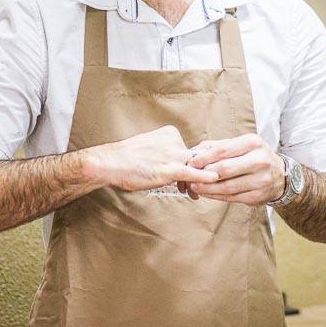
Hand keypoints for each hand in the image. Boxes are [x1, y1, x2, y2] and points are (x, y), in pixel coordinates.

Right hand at [85, 125, 218, 191]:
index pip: (186, 149)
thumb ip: (164, 152)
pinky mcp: (171, 169)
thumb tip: (173, 164)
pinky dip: (204, 176)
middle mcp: (175, 142)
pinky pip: (193, 173)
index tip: (184, 174)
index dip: (187, 163)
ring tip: (192, 193)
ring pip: (193, 167)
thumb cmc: (127, 158)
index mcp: (170, 133)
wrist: (111, 162)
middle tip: (191, 188)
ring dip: (196, 181)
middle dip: (194, 173)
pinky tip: (214, 179)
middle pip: (192, 158)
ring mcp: (174, 154)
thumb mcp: (150, 147)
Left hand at [182, 134, 285, 205]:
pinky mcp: (258, 196)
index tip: (191, 163)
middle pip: (225, 169)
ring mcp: (261, 180)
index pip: (223, 150)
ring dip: (208, 188)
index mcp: (253, 143)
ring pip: (227, 186)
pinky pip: (232, 197)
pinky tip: (208, 193)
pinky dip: (217, 196)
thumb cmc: (255, 157)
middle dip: (204, 174)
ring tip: (195, 187)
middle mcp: (260, 160)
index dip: (204, 158)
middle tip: (191, 177)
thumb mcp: (242, 145)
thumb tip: (195, 151)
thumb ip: (219, 146)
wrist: (280, 175)